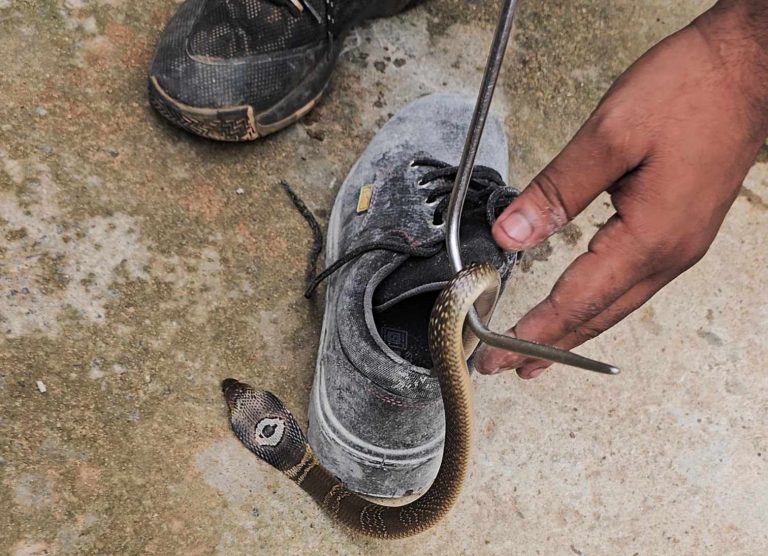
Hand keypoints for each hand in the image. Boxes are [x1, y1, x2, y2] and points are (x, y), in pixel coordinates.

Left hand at [476, 1, 767, 377]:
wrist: (750, 68)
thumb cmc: (690, 91)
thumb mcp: (610, 136)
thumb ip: (557, 190)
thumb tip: (512, 235)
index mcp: (650, 238)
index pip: (576, 301)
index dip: (532, 331)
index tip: (495, 353)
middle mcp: (670, 253)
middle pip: (599, 315)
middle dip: (549, 345)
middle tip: (507, 366)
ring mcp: (680, 245)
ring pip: (618, 304)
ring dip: (575, 330)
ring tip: (540, 351)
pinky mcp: (681, 230)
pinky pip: (632, 283)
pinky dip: (598, 303)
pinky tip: (585, 305)